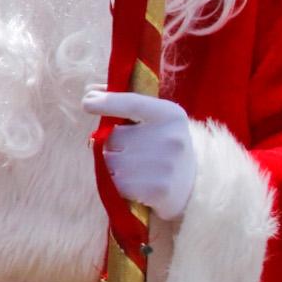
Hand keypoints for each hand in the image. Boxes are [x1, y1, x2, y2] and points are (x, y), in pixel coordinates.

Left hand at [81, 89, 196, 220]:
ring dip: (113, 166)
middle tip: (133, 152)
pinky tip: (137, 184)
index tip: (87, 102)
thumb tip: (88, 92)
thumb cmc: (163, 145)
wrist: (194, 185)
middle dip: (113, 145)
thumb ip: (123, 102)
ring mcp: (165, 164)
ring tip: (136, 169)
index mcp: (170, 115)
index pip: (133, 103)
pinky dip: (118, 184)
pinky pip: (116, 183)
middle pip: (113, 137)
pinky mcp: (157, 189)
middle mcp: (170, 137)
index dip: (107, 102)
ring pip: (110, 161)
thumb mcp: (155, 119)